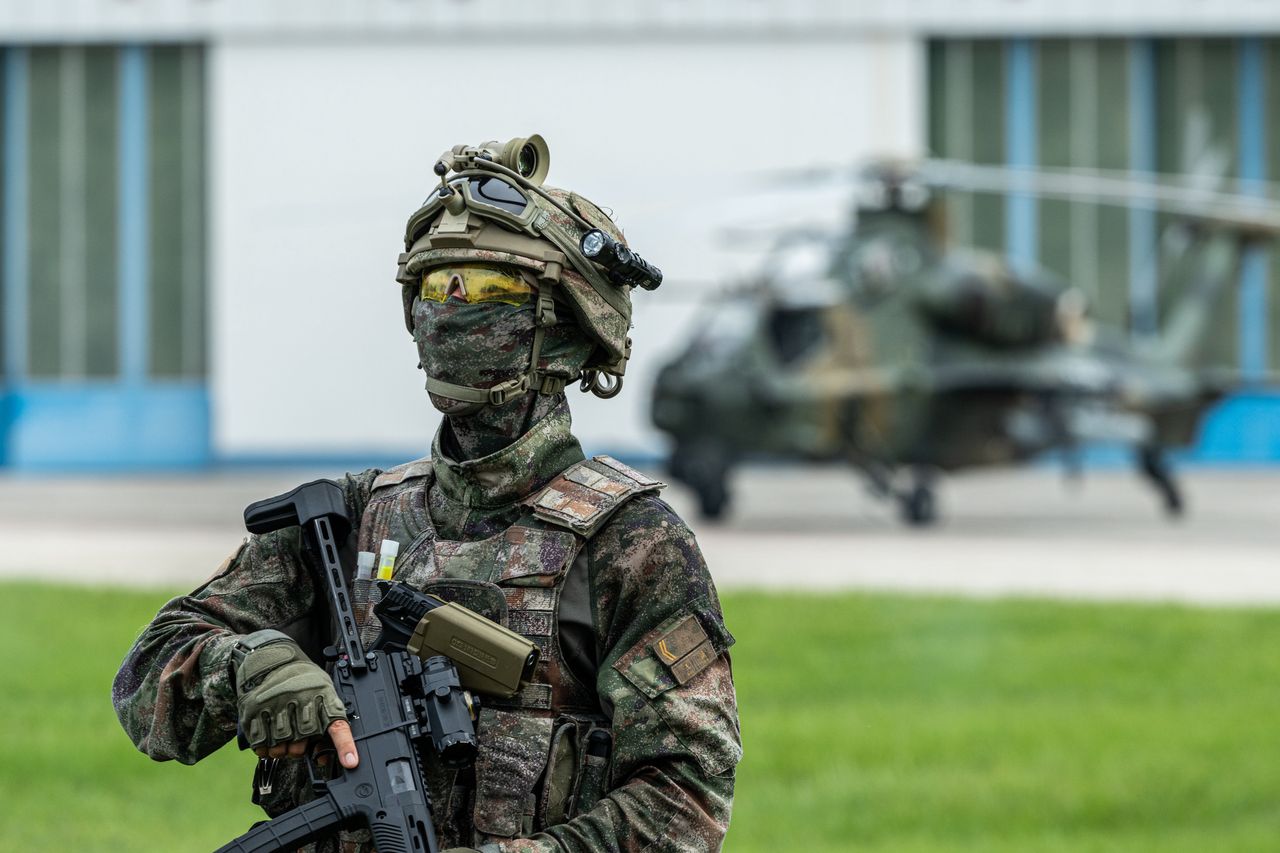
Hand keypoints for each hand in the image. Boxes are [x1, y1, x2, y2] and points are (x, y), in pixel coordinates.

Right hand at [235, 634, 357, 768]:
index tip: (351, 761)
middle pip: (302, 745)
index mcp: (321, 696)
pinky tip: (268, 734)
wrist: (270, 657)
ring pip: (280, 749)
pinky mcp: (254, 712)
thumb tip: (323, 755)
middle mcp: (299, 701)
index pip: (337, 725)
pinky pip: (261, 746)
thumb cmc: (301, 677)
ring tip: (282, 733)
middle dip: (300, 748)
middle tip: (297, 736)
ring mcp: (275, 707)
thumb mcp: (322, 690)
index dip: (345, 746)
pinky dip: (264, 747)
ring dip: (281, 748)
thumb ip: (325, 719)